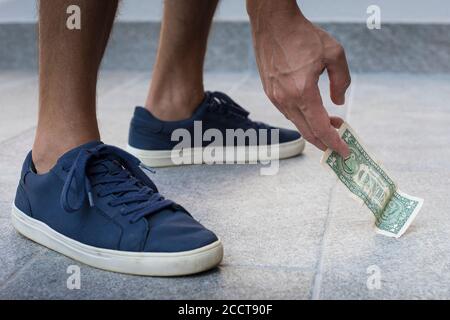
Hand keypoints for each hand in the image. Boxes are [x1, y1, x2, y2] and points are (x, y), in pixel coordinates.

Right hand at [248, 4, 350, 156]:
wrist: (273, 23)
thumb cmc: (302, 35)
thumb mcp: (334, 53)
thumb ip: (342, 81)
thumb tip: (338, 102)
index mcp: (302, 91)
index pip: (320, 128)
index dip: (334, 142)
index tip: (345, 151)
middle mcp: (285, 99)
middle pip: (307, 132)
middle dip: (324, 142)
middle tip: (338, 145)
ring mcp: (275, 97)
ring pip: (296, 123)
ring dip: (313, 129)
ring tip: (330, 124)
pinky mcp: (270, 92)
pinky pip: (288, 112)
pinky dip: (302, 118)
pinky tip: (312, 112)